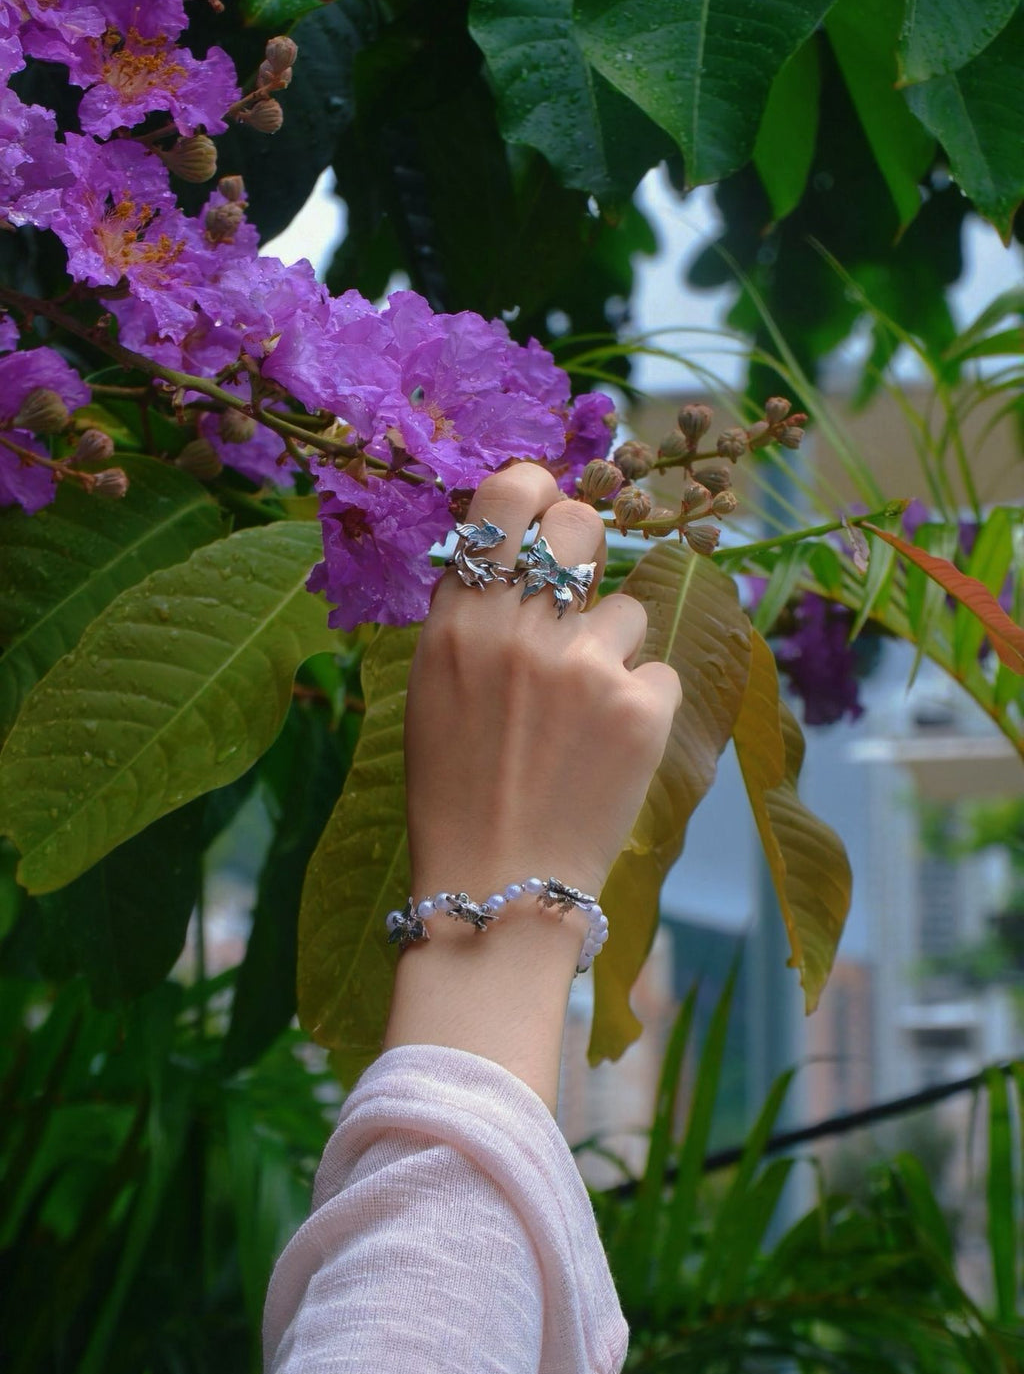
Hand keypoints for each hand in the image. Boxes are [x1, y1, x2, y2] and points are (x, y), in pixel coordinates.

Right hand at [404, 463, 680, 903]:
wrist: (498, 883)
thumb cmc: (454, 791)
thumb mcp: (433, 689)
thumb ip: (470, 614)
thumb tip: (512, 549)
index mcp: (459, 622)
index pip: (508, 497)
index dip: (537, 490)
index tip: (546, 503)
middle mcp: (521, 630)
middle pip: (582, 523)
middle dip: (588, 545)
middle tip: (578, 590)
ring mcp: (587, 667)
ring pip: (628, 609)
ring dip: (612, 650)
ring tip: (582, 715)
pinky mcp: (642, 708)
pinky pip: (658, 672)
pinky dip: (640, 706)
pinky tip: (608, 750)